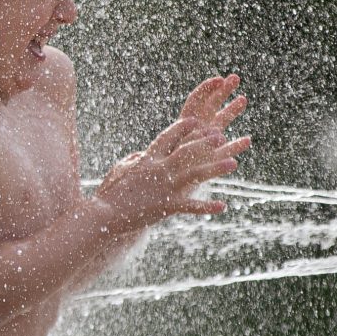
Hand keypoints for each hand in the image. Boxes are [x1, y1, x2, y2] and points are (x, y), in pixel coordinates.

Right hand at [94, 75, 250, 227]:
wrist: (104, 215)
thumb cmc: (110, 193)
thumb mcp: (121, 170)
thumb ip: (135, 160)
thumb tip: (142, 155)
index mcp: (148, 159)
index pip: (168, 137)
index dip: (183, 128)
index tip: (196, 121)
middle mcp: (159, 169)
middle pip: (187, 150)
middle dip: (205, 142)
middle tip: (220, 135)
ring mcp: (164, 187)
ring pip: (195, 174)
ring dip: (215, 168)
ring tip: (233, 163)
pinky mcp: (167, 206)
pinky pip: (191, 206)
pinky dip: (206, 207)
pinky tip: (222, 206)